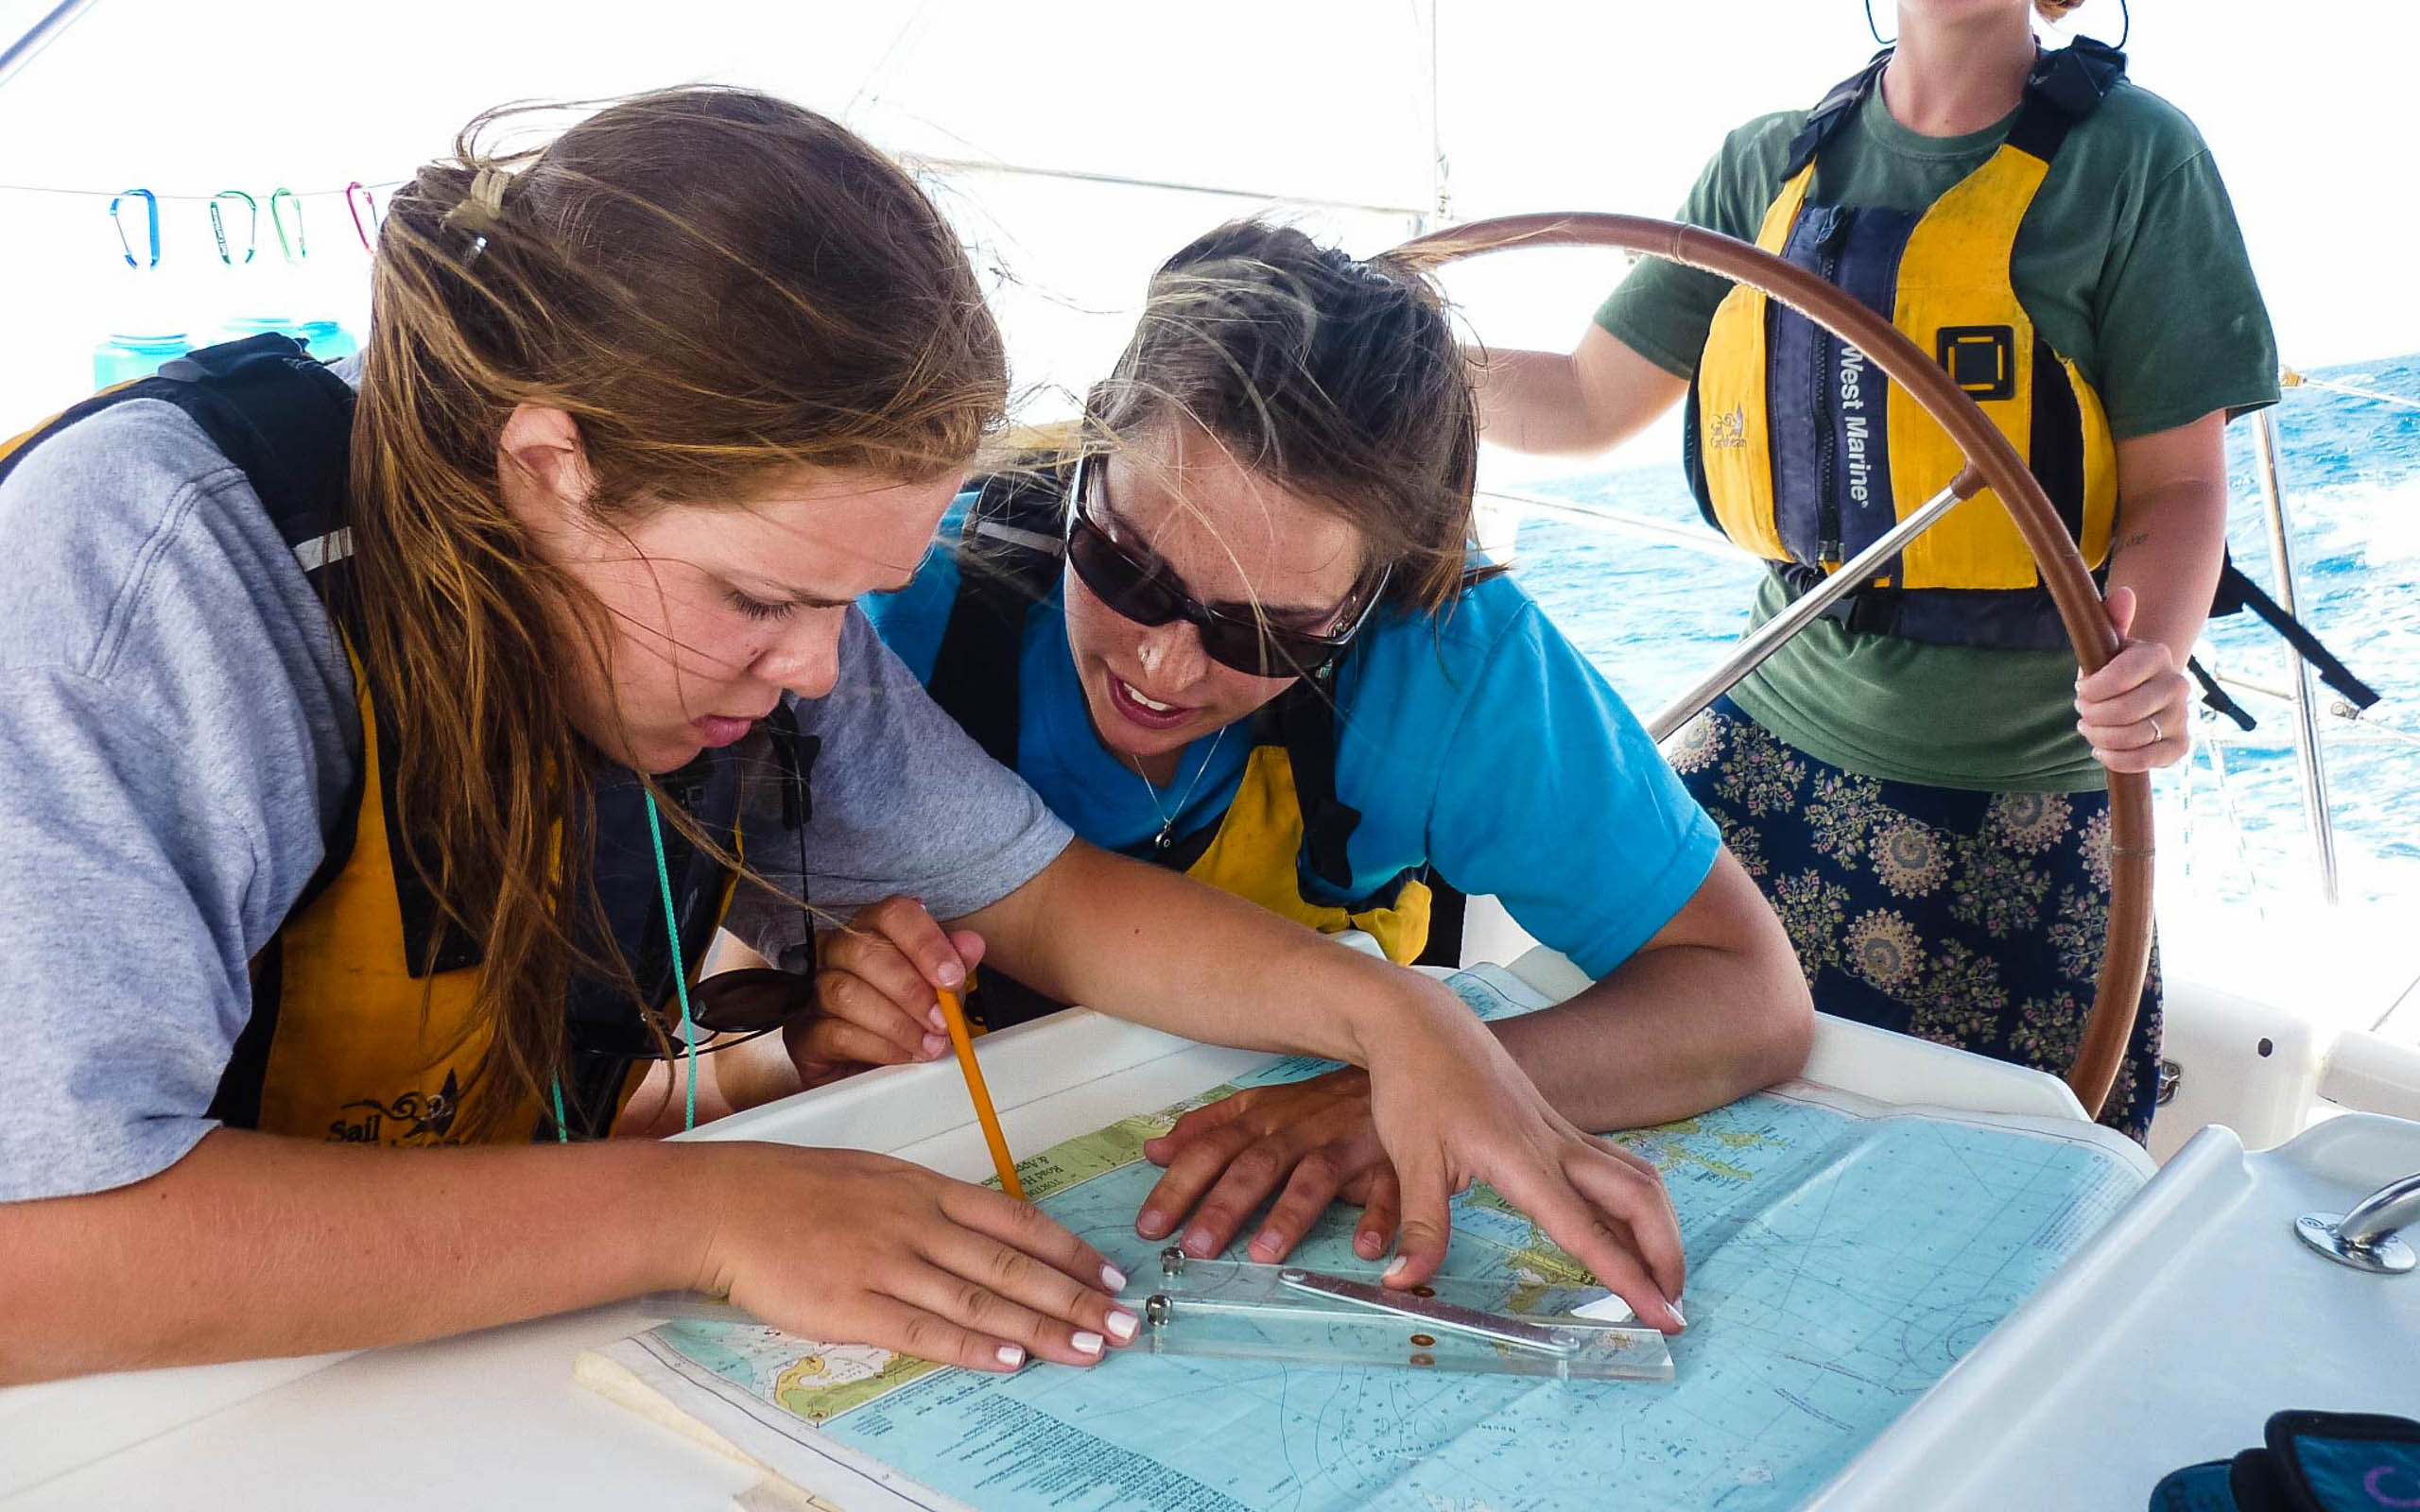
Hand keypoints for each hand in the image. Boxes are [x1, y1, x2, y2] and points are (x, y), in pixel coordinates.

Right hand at [697, 1145, 1135, 1371]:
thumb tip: (981, 1228)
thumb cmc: (796, 1188)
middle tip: (1124, 1323)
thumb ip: (930, 1203)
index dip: (1069, 1251)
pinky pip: (924, 1329)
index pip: (1017, 1220)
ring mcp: (887, 1265)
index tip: (1108, 1275)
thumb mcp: (877, 1176)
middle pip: (1012, 1264)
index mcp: (926, 1188)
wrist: (727, 1203)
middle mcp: (918, 1223)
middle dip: (1076, 1297)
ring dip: (1041, 1328)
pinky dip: (972, 1345)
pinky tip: (1010, 1359)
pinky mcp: (853, 1306)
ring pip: (980, 1299)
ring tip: (1088, 1348)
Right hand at [787, 896, 983, 1085]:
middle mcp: (836, 952)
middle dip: (912, 990)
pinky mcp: (804, 1033)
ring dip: (897, 1023)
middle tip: (943, 1021)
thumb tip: (971, 944)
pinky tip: (903, 1054)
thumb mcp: (938, 987)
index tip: (952, 977)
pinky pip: (836, 1034)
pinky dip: (878, 1047)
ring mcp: (814, 991)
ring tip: (928, 1044)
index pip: (893, 914)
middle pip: (862, 951)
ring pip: (845, 993)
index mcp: (872, 928)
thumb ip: (955, 963)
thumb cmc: (904, 1014)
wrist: (870, 1066)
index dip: (926, 942)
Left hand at [1138, 1069, 1399, 1264]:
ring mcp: (1346, 1146)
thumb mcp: (1258, 1108)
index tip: (1150, 1225)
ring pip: (1314, 1177)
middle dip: (1225, 1205)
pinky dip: (1379, 1217)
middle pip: (1256, 1166)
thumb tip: (1153, 1151)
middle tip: (1195, 1247)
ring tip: (1264, 1252)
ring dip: (1289, 1214)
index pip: (1212, 1151)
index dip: (1180, 1186)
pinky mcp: (1392, 1164)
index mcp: (1263, 1120)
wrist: (1396, 1067)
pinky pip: (1388, 1190)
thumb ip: (1206, 1130)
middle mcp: (1299, 1131)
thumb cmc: (1319, 1103)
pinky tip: (1365, 1247)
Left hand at [1358, 985, 1687, 1332]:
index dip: (1629, 1277)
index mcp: (1523, 1160)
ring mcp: (1560, 1131)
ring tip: (1663, 1275)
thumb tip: (1402, 1283)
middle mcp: (1554, 1145)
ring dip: (1660, 1226)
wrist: (1418, 1022)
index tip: (1662, 1315)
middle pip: (1638, 1198)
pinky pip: (1615, 1163)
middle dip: (1666, 1253)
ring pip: (1637, 1176)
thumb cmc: (1414, 1086)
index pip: (1589, 1230)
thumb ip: (1420, 1227)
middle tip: (1672, 1307)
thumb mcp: (1410, 1160)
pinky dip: (1637, 1200)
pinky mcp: (1555, 1124)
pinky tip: (1632, 1226)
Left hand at [2075, 586, 2191, 771]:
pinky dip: (2118, 759)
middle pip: (2123, 712)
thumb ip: (2111, 619)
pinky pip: (2148, 760)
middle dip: (2092, 715)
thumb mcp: (2108, 643)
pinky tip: (2103, 751)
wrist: (2141, 692)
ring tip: (2090, 729)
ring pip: (2132, 737)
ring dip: (2100, 737)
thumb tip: (2123, 595)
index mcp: (2157, 655)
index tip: (2081, 688)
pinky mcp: (2181, 744)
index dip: (2091, 689)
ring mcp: (2182, 716)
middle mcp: (2178, 684)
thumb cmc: (2115, 667)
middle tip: (2083, 711)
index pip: (2118, 677)